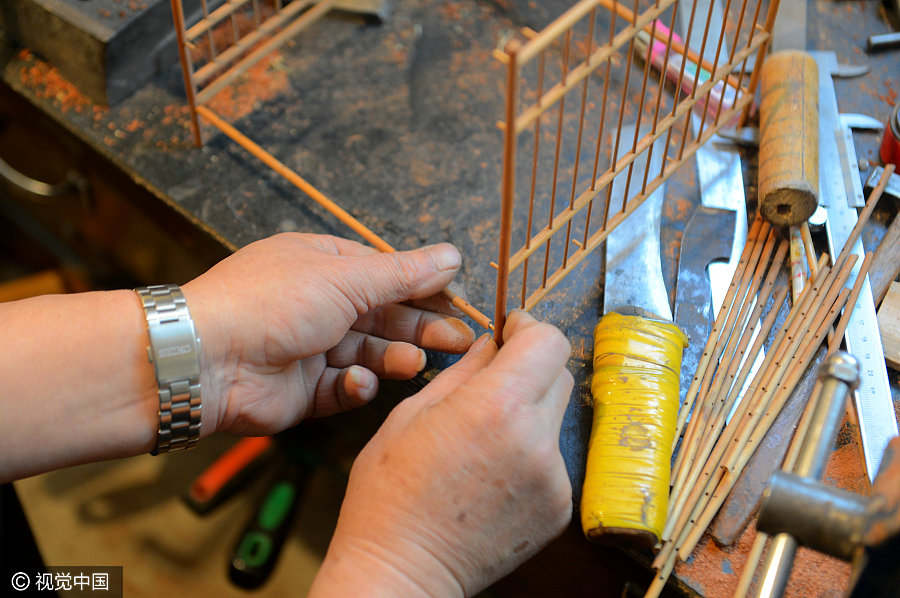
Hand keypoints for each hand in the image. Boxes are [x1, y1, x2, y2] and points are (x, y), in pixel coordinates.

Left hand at [182, 233, 474, 435]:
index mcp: (322, 264)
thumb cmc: (271, 302)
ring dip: (393, 358)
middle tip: (459, 342)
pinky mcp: (302, 390)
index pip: (385, 274)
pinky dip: (354, 387)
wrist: (207, 359)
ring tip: (416, 363)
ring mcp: (308, 348)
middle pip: (382, 316)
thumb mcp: (346, 278)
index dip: (423, 288)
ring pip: (366, 354)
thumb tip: (452, 255)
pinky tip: (359, 383)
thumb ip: (403, 273)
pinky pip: (341, 389)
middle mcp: (315, 304)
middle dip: (420, 327)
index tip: (458, 303)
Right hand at [310, 310, 572, 596]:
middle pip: (559, 375)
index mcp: (496, 406)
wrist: (402, 572)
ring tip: (483, 438)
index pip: (548, 342)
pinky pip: (553, 458)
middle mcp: (535, 439)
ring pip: (555, 417)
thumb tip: (491, 342)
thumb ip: (462, 371)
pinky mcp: (559, 507)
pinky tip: (492, 473)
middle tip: (492, 384)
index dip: (530, 328)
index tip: (511, 332)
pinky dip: (530, 453)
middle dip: (529, 368)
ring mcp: (553, 477)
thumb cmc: (390, 493)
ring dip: (528, 412)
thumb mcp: (411, 415)